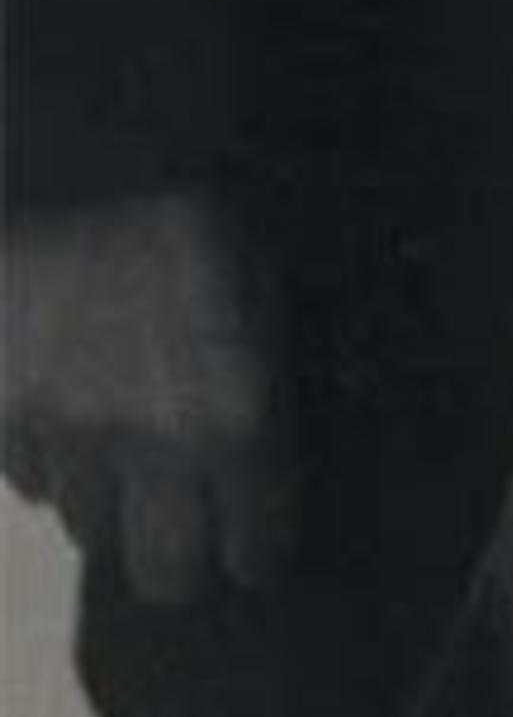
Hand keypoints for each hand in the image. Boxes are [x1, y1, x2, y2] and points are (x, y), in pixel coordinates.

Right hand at [3, 188, 293, 603]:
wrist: (98, 141)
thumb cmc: (208, 198)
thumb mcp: (274, 287)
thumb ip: (274, 382)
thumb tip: (280, 445)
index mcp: (238, 418)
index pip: (256, 549)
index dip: (260, 548)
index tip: (259, 541)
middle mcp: (151, 448)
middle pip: (163, 576)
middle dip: (182, 562)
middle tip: (191, 530)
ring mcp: (65, 436)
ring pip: (87, 522)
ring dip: (111, 497)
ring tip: (126, 439)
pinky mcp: (0, 413)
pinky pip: (27, 474)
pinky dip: (49, 456)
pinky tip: (70, 404)